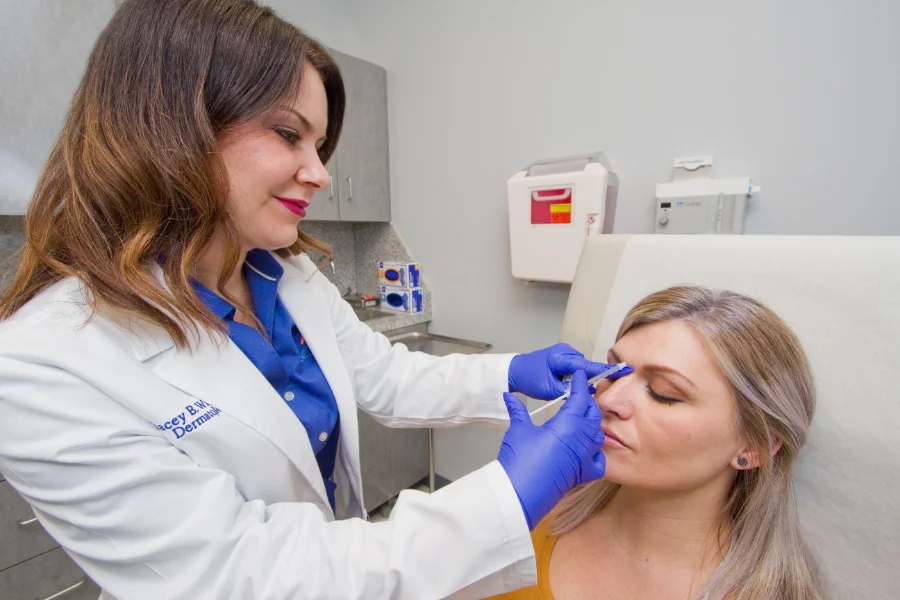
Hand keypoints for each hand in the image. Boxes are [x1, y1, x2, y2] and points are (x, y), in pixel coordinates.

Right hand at [497, 370, 604, 529]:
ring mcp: (585, 457)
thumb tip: (509, 396)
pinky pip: (599, 460)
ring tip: (581, 418)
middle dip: (587, 402)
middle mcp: (581, 439)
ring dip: (592, 423)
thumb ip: (517, 410)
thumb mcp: (518, 429)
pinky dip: (596, 452)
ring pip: (598, 434)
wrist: (520, 493)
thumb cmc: (519, 460)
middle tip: (578, 395)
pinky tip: (587, 448)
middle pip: (592, 414)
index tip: (581, 377)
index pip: (580, 398)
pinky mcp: (584, 474)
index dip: (581, 385)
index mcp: (567, 424)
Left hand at [508, 342, 631, 399]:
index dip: (608, 370)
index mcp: (562, 358)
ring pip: (581, 369)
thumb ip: (570, 390)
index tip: (625, 369)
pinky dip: (573, 376)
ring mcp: (564, 352)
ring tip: (560, 386)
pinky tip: (561, 382)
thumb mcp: (549, 390)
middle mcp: (566, 352)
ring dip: (578, 379)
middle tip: (573, 390)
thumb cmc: (529, 378)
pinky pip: (575, 368)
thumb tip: (587, 391)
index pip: (589, 366)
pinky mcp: (563, 356)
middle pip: (586, 368)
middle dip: (586, 381)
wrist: (515, 370)